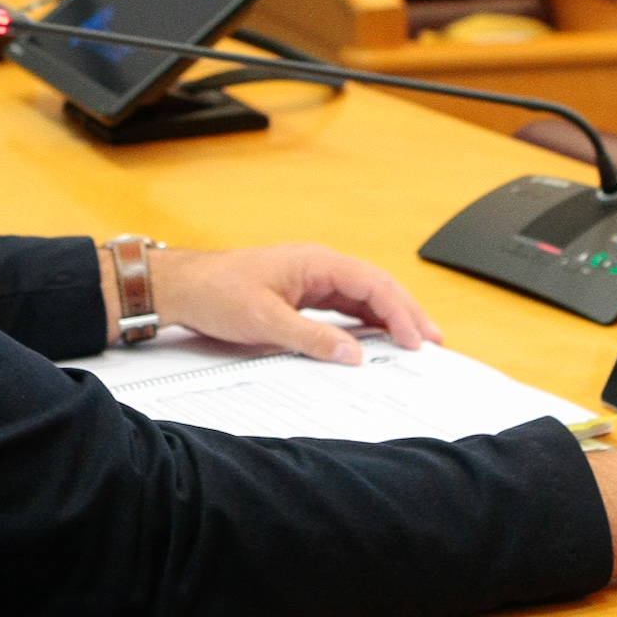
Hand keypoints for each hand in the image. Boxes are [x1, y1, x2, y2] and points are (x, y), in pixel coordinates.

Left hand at [103, 243, 441, 363]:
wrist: (183, 286)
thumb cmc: (217, 292)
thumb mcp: (264, 321)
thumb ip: (311, 338)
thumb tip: (353, 354)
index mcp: (316, 262)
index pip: (373, 283)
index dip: (400, 311)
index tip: (417, 340)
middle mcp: (319, 266)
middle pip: (376, 287)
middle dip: (407, 313)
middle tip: (434, 342)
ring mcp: (312, 279)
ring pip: (363, 296)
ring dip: (390, 318)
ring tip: (416, 342)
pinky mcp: (302, 294)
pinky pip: (344, 306)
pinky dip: (366, 322)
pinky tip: (377, 339)